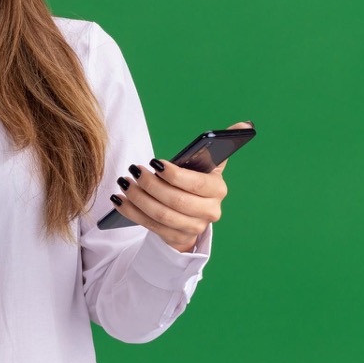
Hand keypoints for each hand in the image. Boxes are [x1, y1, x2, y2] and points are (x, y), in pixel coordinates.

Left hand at [111, 121, 250, 251]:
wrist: (190, 213)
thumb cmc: (193, 182)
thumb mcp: (205, 165)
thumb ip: (218, 148)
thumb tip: (244, 124)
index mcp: (217, 190)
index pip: (197, 184)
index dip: (175, 175)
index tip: (155, 162)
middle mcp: (209, 211)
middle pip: (176, 201)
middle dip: (151, 185)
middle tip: (134, 171)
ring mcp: (193, 228)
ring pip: (161, 215)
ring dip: (139, 198)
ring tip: (124, 183)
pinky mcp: (176, 238)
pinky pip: (150, 226)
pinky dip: (131, 211)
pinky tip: (119, 199)